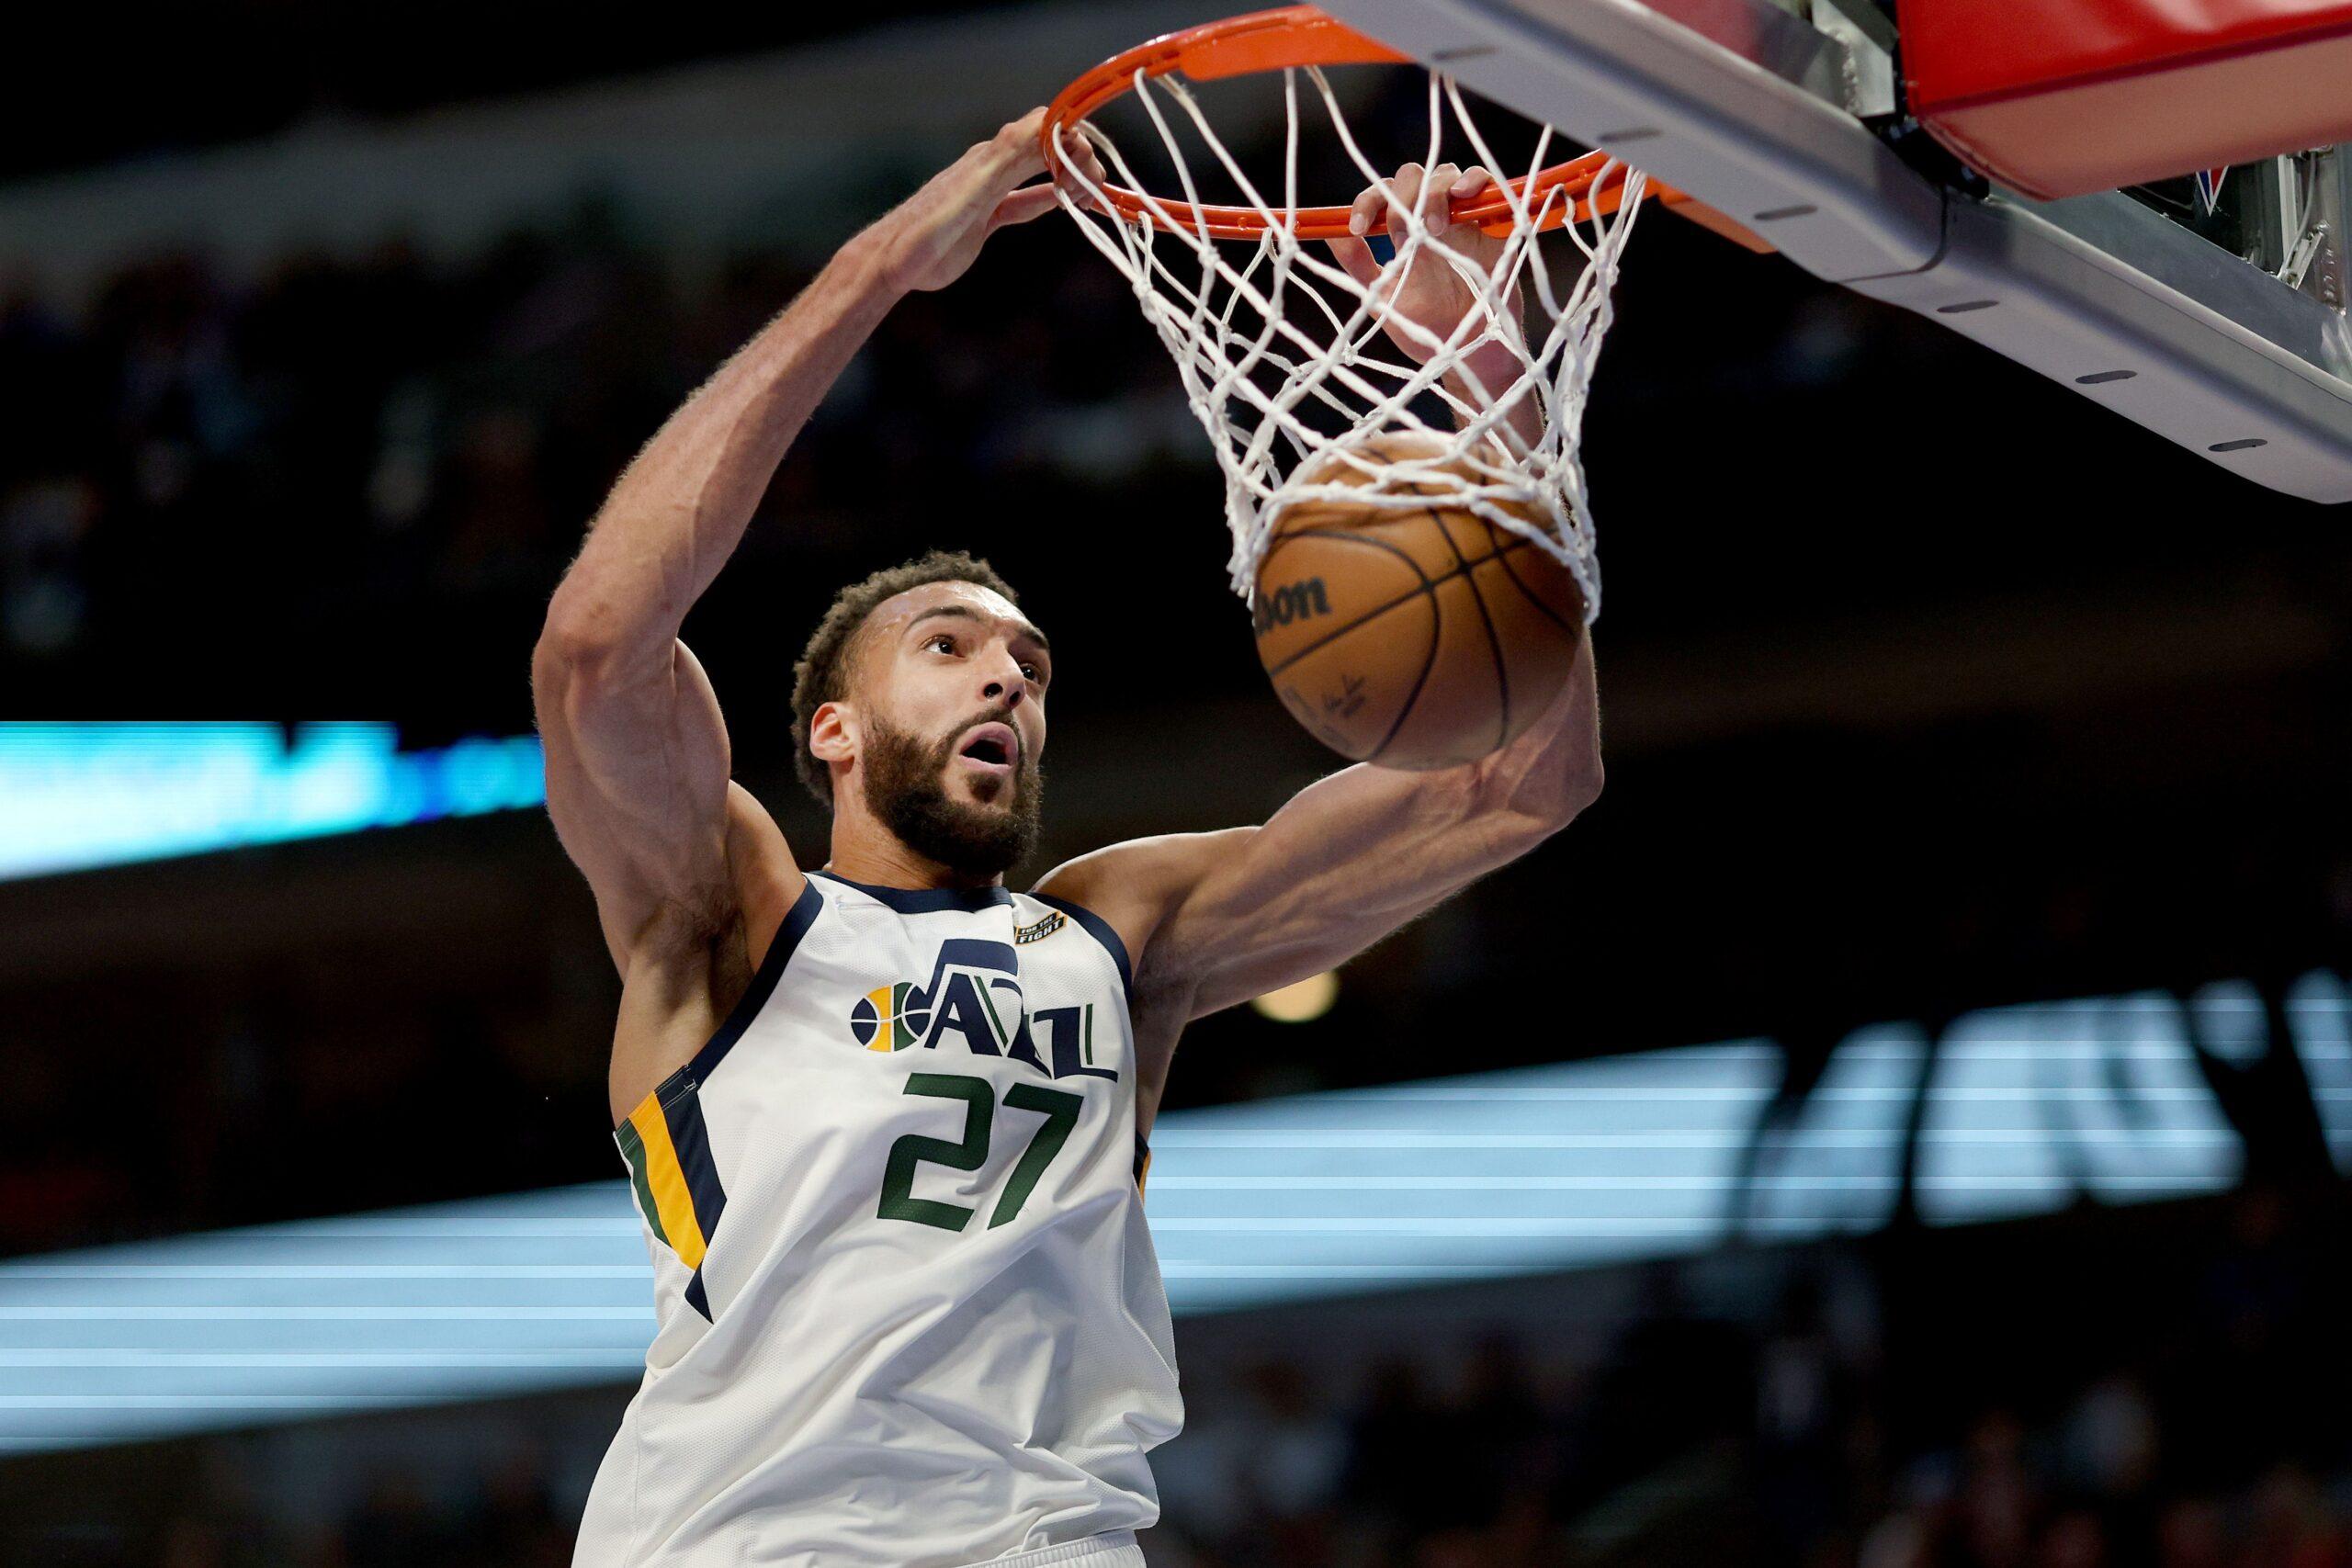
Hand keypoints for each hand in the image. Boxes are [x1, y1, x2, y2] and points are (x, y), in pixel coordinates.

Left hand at [867, 108, 1108, 294]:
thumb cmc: (925, 231)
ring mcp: (990, 189)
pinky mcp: (987, 215)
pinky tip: (1067, 204)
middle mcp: (992, 165)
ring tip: (1093, 196)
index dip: (1074, 137)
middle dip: (1079, 159)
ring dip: (1070, 178)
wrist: (892, 262)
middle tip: (1094, 191)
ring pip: (1041, 172)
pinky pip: (1027, 201)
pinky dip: (1051, 201)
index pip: (1044, 126)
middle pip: (1048, 146)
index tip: (1089, 168)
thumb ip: (1008, 159)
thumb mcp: (970, 195)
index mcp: (990, 157)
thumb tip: (1046, 123)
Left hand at [1327, 163, 1522, 366]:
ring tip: (1435, 228)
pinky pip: (1486, 185)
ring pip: (1445, 174)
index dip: (1366, 203)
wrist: (1465, 350)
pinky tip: (1463, 194)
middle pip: (1412, 177)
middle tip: (1403, 233)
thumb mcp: (1383, 297)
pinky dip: (1474, 180)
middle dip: (1403, 195)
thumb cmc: (1423, 325)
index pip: (1381, 195)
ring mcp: (1461, 217)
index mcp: (1401, 231)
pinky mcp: (1491, 223)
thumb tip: (1329, 233)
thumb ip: (1358, 264)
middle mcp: (1428, 217)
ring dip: (1435, 192)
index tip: (1357, 228)